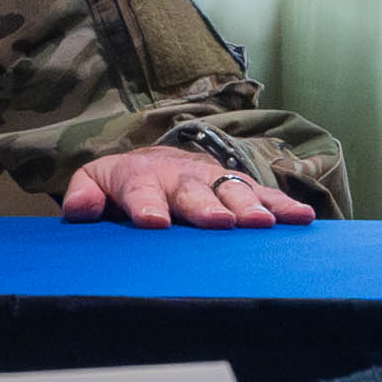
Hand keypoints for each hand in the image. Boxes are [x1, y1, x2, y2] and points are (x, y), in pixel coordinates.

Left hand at [62, 145, 315, 227]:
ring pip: (231, 191)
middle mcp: (179, 176)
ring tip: (264, 223)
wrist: (157, 159)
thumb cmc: (124, 181)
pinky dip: (282, 206)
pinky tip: (302, 218)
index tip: (155, 223)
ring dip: (248, 207)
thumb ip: (84, 194)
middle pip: (194, 192)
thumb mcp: (95, 181)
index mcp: (140, 176)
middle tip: (220, 223)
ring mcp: (211, 179)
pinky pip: (261, 194)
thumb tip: (79, 210)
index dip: (147, 205)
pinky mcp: (235, 186)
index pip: (140, 190)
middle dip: (207, 207)